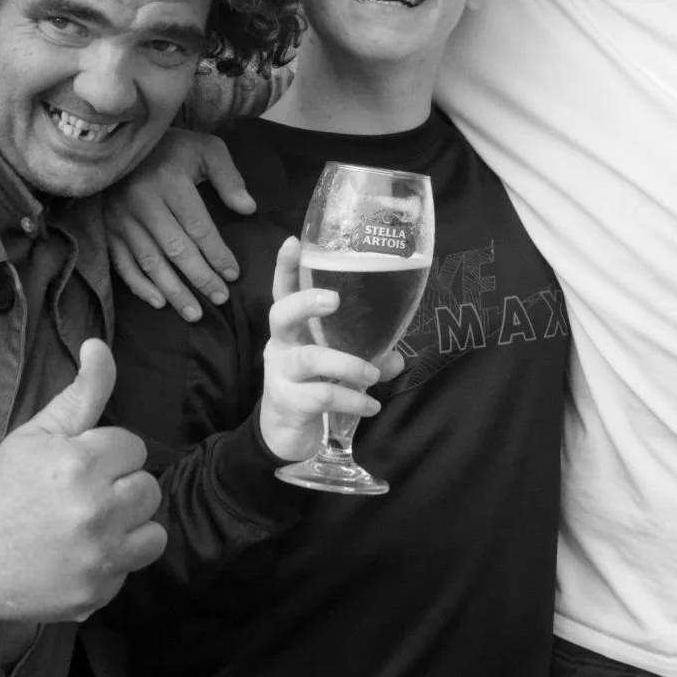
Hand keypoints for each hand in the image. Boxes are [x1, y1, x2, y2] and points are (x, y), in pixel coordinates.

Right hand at [0, 340, 166, 621]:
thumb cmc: (1, 488)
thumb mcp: (37, 434)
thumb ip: (81, 392)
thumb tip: (100, 346)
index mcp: (79, 465)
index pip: (133, 448)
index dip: (106, 455)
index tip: (78, 466)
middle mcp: (94, 512)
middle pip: (149, 489)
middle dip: (120, 488)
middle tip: (82, 496)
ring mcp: (97, 558)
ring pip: (153, 532)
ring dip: (128, 527)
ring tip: (91, 525)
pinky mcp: (96, 594)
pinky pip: (131, 570)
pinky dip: (111, 564)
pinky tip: (78, 556)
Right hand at [106, 129, 252, 319]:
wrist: (116, 140)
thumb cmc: (170, 147)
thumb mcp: (204, 148)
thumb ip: (228, 177)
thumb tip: (248, 209)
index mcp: (170, 182)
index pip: (199, 227)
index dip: (217, 254)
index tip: (234, 274)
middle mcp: (143, 202)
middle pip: (176, 250)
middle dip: (200, 278)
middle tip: (220, 298)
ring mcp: (120, 218)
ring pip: (150, 262)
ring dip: (173, 291)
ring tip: (195, 313)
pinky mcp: (106, 229)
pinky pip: (122, 264)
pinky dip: (140, 286)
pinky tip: (159, 302)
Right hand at [257, 237, 397, 461]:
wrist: (285, 435)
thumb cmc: (312, 386)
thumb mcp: (336, 366)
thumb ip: (366, 356)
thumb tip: (397, 357)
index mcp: (293, 328)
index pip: (284, 290)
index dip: (286, 266)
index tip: (294, 241)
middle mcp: (281, 344)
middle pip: (281, 313)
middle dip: (306, 302)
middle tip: (333, 299)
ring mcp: (279, 373)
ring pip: (309, 358)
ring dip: (347, 364)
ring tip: (374, 375)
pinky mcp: (287, 402)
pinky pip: (322, 395)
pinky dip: (353, 399)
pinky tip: (372, 405)